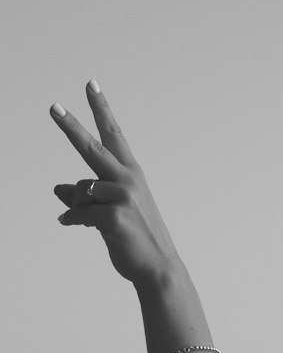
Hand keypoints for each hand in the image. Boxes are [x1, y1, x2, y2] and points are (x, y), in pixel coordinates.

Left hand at [51, 82, 181, 287]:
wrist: (158, 268)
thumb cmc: (137, 239)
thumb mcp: (111, 212)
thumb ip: (87, 197)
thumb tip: (57, 188)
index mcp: (131, 175)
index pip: (113, 135)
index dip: (101, 110)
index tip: (91, 85)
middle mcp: (128, 181)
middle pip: (93, 148)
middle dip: (71, 127)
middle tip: (54, 107)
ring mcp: (123, 198)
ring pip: (82, 191)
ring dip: (78, 207)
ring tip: (88, 220)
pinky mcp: (114, 217)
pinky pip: (79, 213)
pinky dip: (72, 219)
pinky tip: (69, 223)